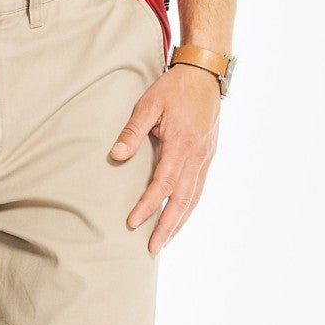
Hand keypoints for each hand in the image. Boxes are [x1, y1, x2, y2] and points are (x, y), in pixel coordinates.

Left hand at [109, 63, 220, 252]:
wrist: (205, 76)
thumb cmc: (175, 88)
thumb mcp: (149, 103)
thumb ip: (133, 130)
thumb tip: (116, 156)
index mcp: (182, 144)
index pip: (163, 183)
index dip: (148, 205)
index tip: (132, 222)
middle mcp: (197, 156)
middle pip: (183, 200)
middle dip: (167, 226)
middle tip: (152, 248)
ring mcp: (206, 158)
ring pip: (194, 198)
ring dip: (179, 222)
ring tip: (164, 241)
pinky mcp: (208, 157)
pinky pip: (199, 189)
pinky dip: (188, 207)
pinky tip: (179, 218)